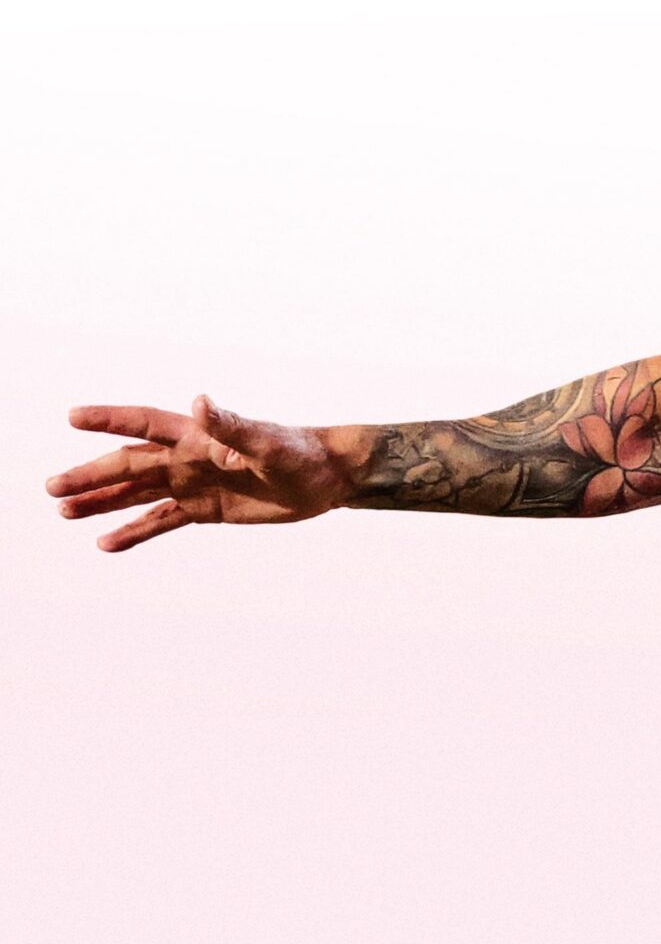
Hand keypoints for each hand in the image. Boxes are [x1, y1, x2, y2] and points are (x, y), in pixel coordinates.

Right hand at [46, 396, 352, 551]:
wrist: (327, 478)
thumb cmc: (300, 452)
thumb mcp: (267, 441)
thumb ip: (232, 425)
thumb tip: (202, 401)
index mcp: (198, 436)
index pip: (144, 424)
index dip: (110, 420)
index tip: (73, 417)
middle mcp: (188, 458)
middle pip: (129, 465)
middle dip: (91, 475)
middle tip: (51, 487)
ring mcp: (193, 484)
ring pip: (136, 493)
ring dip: (102, 501)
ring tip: (63, 510)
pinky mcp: (205, 510)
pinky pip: (161, 521)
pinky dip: (134, 531)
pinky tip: (106, 542)